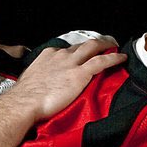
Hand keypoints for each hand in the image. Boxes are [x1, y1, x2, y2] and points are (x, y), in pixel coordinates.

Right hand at [9, 38, 124, 120]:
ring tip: (114, 47)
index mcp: (48, 55)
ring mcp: (71, 63)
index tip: (84, 53)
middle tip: (105, 45)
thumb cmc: (25, 97)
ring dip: (106, 45)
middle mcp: (61, 55)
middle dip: (95, 43)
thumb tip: (45, 85)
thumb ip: (43, 77)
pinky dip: (113, 58)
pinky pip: (102, 61)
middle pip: (82, 45)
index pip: (68, 49)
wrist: (25, 103)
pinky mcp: (80, 74)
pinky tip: (121, 58)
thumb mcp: (32, 80)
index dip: (78, 51)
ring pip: (93, 47)